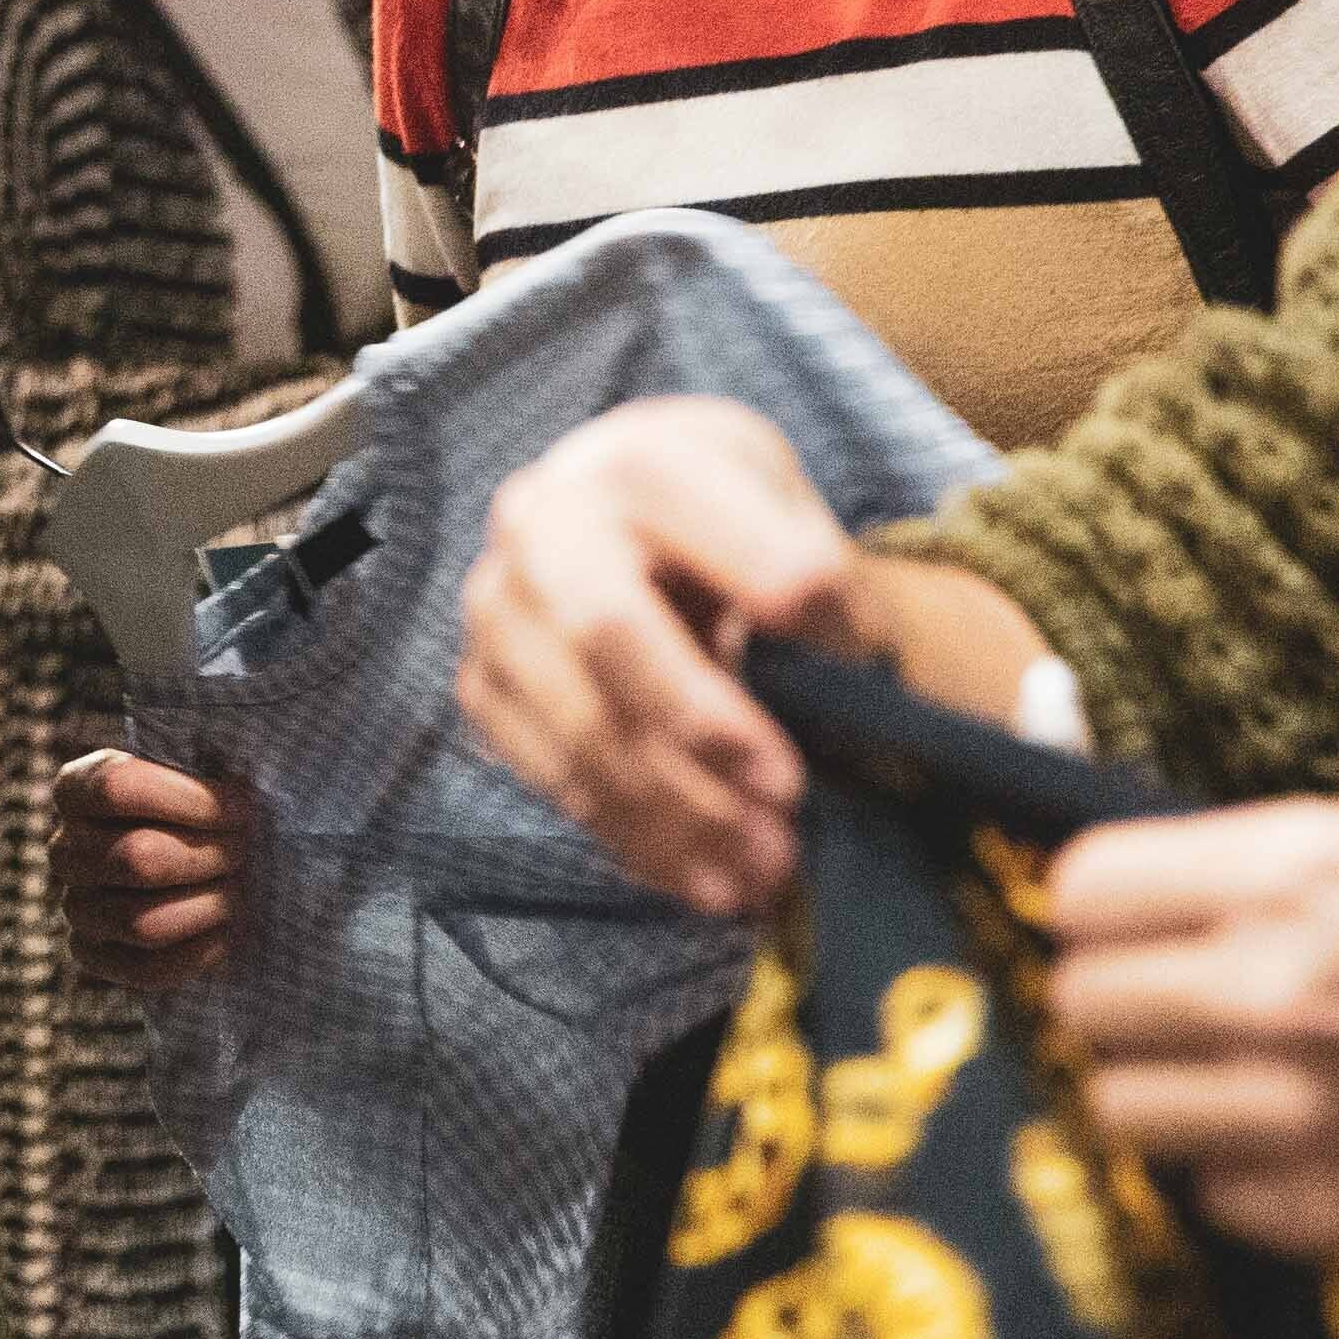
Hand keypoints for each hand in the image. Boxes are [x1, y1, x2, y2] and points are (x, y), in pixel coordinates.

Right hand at [54, 749, 243, 990]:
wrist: (197, 862)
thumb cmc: (203, 808)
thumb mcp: (197, 771)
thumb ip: (208, 763)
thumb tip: (244, 786)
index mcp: (77, 788)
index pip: (118, 788)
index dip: (190, 801)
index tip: (242, 807)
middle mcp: (64, 848)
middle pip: (137, 860)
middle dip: (209, 857)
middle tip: (248, 850)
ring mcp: (75, 906)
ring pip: (141, 922)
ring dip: (208, 906)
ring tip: (241, 890)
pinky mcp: (91, 954)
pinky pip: (143, 969)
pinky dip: (197, 953)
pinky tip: (227, 932)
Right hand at [451, 397, 967, 917]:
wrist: (628, 527)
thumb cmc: (727, 525)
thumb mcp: (786, 512)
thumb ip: (817, 574)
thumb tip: (845, 664)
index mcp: (633, 462)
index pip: (699, 517)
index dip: (776, 584)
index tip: (856, 656)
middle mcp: (540, 522)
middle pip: (604, 627)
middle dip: (697, 720)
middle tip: (787, 794)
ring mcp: (497, 608)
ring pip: (577, 723)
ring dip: (676, 811)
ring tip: (765, 870)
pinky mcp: (483, 685)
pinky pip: (550, 776)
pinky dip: (633, 838)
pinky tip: (704, 876)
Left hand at [1045, 795, 1338, 1266]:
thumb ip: (1256, 859)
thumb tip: (1133, 886)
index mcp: (1290, 880)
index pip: (1080, 893)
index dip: (1095, 906)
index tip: (1124, 921)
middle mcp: (1277, 994)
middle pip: (1082, 1003)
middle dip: (1121, 996)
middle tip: (1179, 1001)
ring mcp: (1304, 1114)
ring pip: (1122, 1107)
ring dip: (1164, 1088)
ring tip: (1232, 1073)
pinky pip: (1210, 1195)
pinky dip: (1241, 1171)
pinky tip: (1306, 1138)